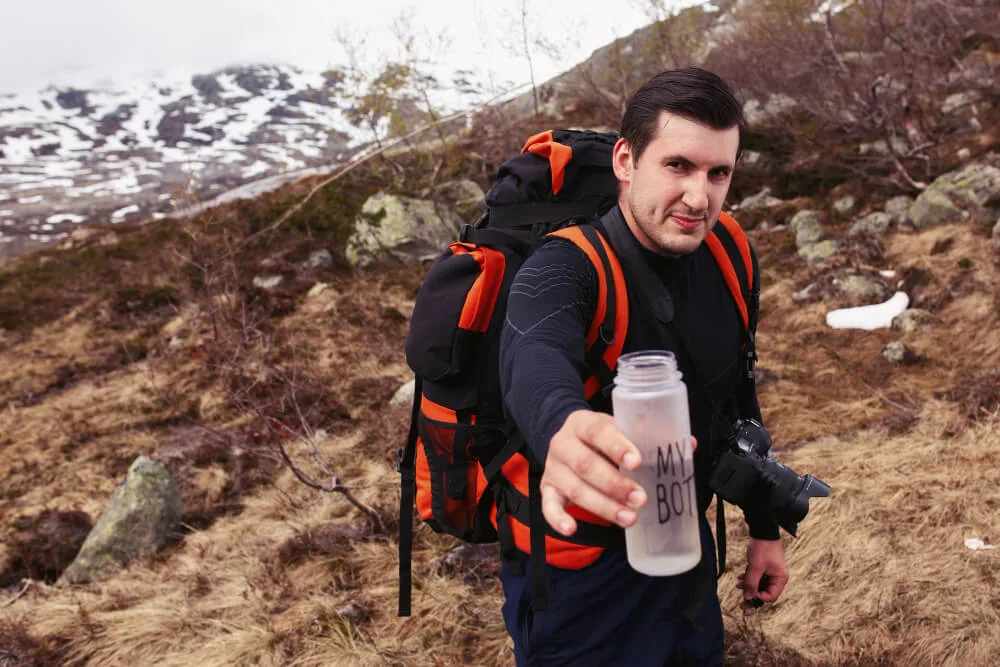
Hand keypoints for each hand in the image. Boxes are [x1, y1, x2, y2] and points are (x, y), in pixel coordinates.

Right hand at [540, 410, 695, 536]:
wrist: (564, 437)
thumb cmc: (601, 437)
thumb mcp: (619, 428)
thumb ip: (649, 435)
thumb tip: (689, 444)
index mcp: (582, 423)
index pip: (597, 431)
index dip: (617, 446)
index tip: (638, 462)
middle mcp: (563, 444)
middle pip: (585, 464)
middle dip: (615, 484)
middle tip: (642, 499)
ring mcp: (554, 468)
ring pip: (574, 489)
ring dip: (603, 506)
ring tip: (630, 518)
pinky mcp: (547, 488)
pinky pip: (548, 506)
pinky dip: (558, 519)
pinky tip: (573, 529)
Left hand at [737, 537, 787, 610]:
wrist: (762, 530)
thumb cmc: (762, 548)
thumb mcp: (755, 567)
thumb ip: (751, 583)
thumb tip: (748, 598)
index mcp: (780, 578)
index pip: (770, 596)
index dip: (758, 598)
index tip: (747, 596)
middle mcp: (777, 577)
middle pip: (765, 593)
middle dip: (752, 595)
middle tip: (740, 603)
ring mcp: (771, 572)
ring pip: (759, 585)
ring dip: (748, 586)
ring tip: (738, 583)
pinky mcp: (765, 567)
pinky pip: (757, 577)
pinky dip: (749, 578)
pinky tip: (740, 577)